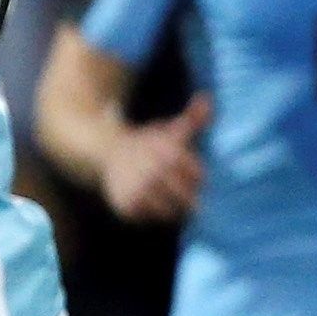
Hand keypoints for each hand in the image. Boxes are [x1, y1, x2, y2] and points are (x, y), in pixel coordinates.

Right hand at [98, 94, 208, 222]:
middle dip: (188, 197)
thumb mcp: (171, 130)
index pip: (198, 176)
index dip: (198, 178)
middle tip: (189, 198)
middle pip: (185, 197)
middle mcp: (151, 171)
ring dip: (173, 209)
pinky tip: (152, 204)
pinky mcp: (125, 204)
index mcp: (167, 152)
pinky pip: (149, 218)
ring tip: (173, 203)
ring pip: (168, 211)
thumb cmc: (150, 143)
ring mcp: (137, 189)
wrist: (109, 150)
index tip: (194, 176)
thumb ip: (194, 118)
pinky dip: (152, 215)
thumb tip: (206, 97)